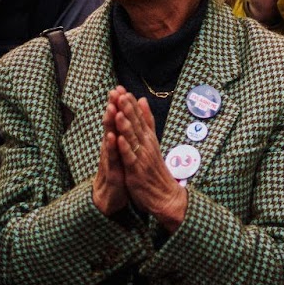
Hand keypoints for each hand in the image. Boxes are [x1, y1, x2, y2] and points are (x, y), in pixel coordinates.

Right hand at [91, 89, 128, 216]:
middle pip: (111, 125)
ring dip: (110, 124)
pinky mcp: (112, 171)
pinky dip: (112, 147)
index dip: (118, 104)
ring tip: (111, 109)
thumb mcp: (121, 151)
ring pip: (109, 138)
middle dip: (112, 108)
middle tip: (113, 91)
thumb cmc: (117, 171)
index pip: (116, 120)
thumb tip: (124, 118)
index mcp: (115, 142)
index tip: (120, 87)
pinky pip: (111, 158)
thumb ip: (123, 134)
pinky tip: (112, 137)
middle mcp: (110, 147)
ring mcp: (110, 159)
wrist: (110, 198)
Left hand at [111, 90, 187, 232]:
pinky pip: (130, 158)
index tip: (122, 89)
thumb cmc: (155, 169)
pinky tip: (119, 138)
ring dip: (126, 124)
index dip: (130, 103)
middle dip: (127, 109)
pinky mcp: (137, 171)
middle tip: (120, 93)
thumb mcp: (151, 141)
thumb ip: (147, 121)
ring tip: (119, 111)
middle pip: (136, 124)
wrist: (165, 195)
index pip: (139, 117)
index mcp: (148, 138)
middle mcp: (147, 145)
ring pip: (133, 139)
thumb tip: (142, 99)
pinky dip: (125, 147)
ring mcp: (142, 157)